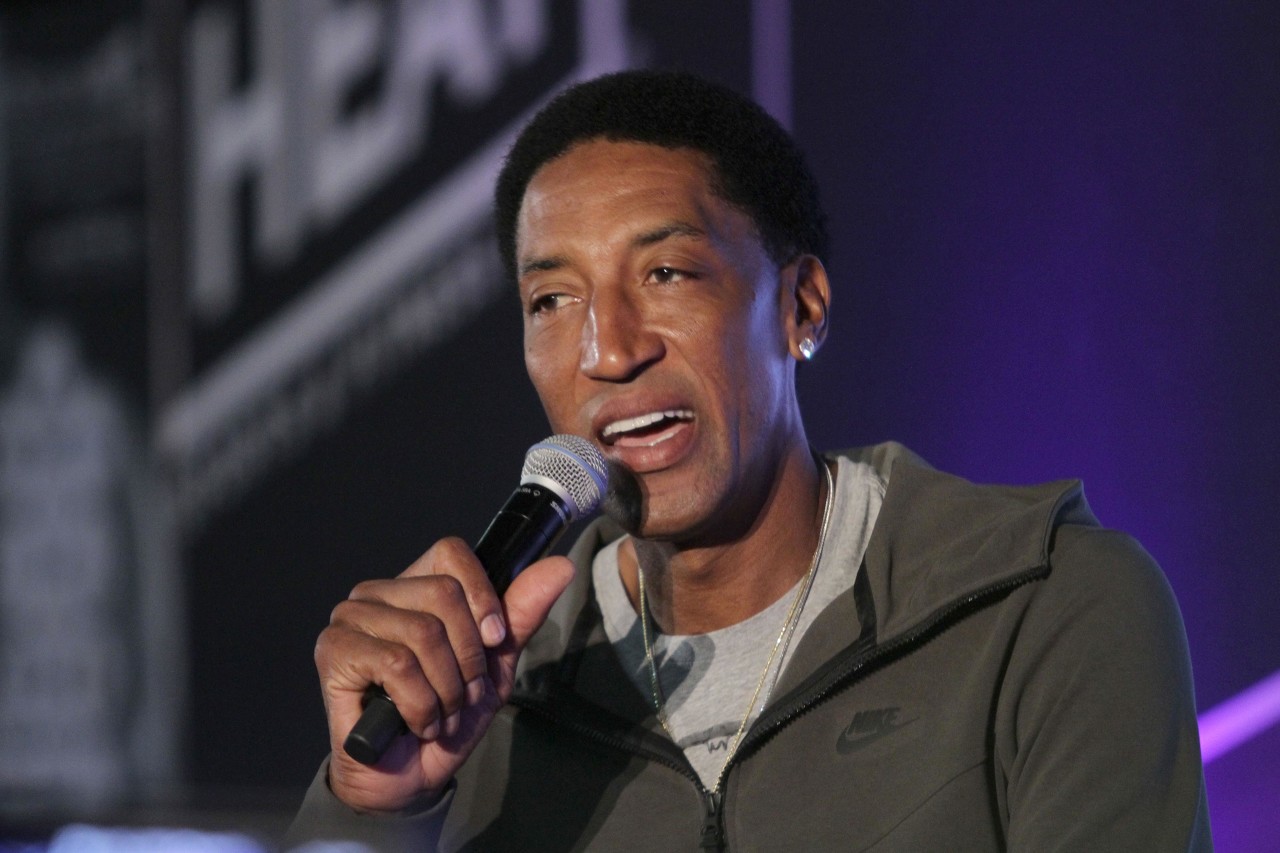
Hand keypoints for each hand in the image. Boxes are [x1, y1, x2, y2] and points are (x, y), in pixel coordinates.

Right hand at [314, 536, 574, 812]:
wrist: (409, 776)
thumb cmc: (447, 715)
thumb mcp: (495, 663)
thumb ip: (522, 614)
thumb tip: (560, 567)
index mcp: (414, 585)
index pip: (451, 553)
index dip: (483, 596)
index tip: (494, 639)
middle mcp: (377, 593)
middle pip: (444, 594)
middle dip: (469, 657)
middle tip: (464, 694)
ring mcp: (350, 619)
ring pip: (424, 631)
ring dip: (448, 687)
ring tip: (442, 712)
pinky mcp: (333, 652)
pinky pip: (397, 663)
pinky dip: (421, 703)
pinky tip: (417, 722)